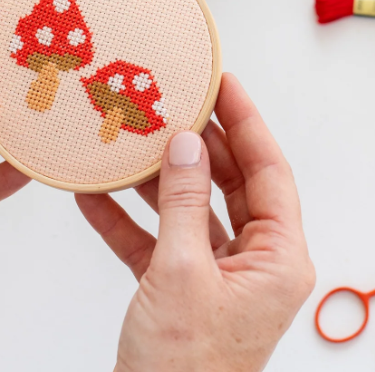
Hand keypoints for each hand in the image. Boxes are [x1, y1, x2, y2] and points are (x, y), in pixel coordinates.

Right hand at [77, 72, 314, 371]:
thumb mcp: (180, 274)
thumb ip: (182, 202)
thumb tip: (184, 143)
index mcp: (279, 258)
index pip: (268, 171)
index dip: (246, 121)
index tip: (223, 82)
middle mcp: (257, 263)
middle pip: (232, 184)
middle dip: (199, 143)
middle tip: (175, 101)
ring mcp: (220, 277)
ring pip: (193, 209)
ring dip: (159, 178)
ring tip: (133, 138)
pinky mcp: (185, 293)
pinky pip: (160, 243)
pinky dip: (129, 221)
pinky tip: (96, 196)